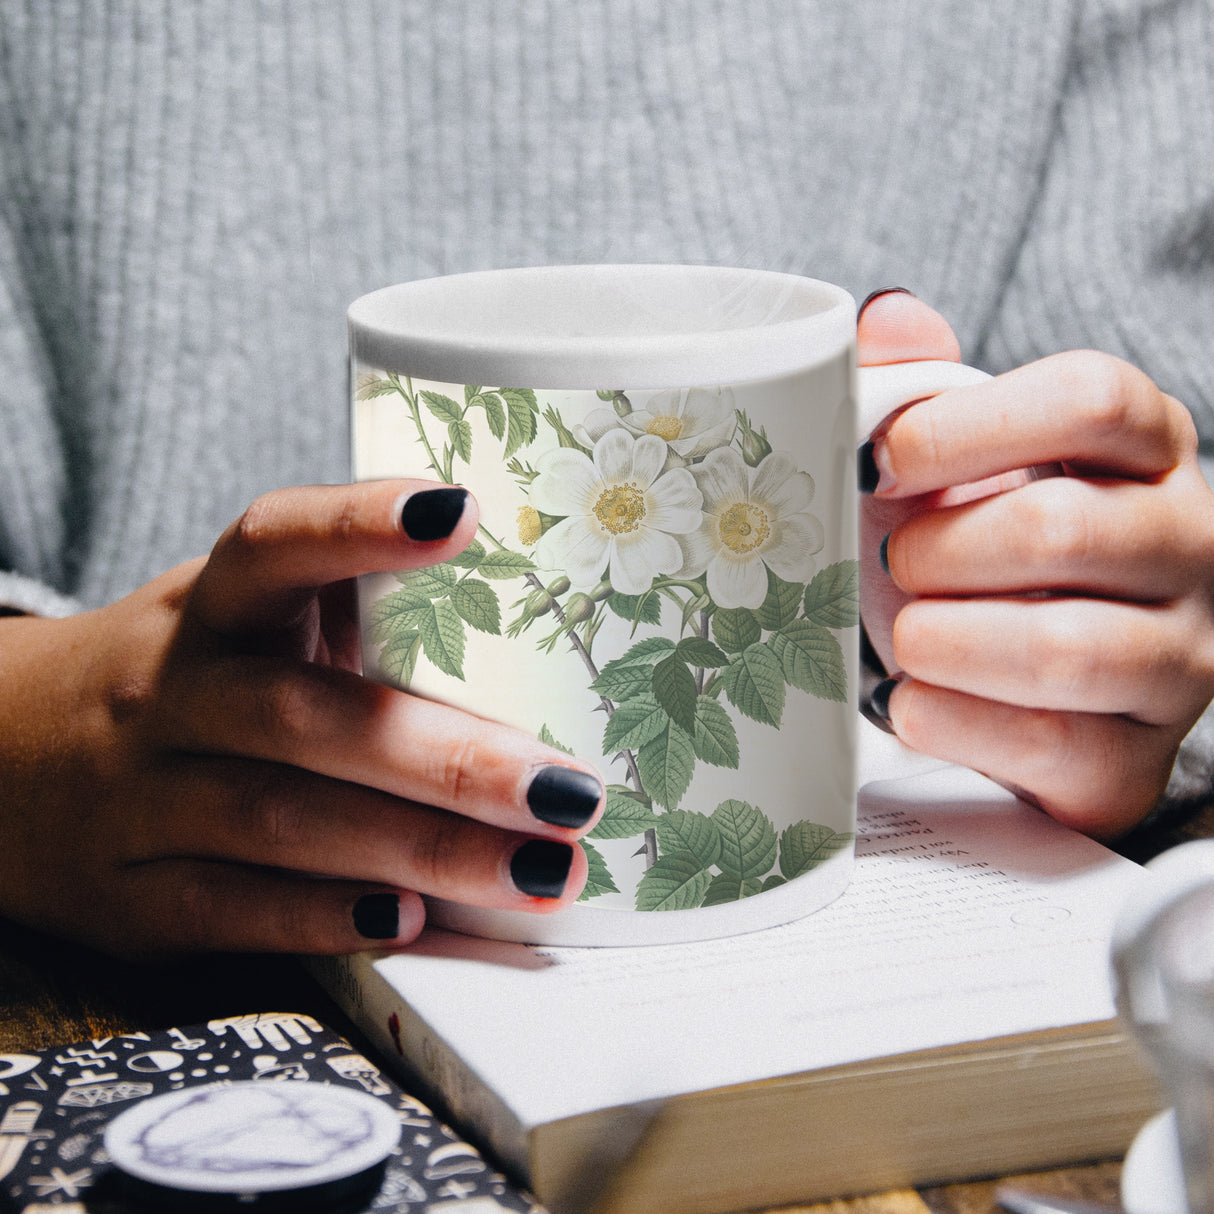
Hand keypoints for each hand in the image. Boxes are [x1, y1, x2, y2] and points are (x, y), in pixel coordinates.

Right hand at [0, 481, 602, 957]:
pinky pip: (229, 909)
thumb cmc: (188, 678)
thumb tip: (529, 612)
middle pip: (310, 717)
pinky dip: (322, 917)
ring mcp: (140, 797)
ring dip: (421, 850)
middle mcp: (173, 693)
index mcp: (212, 607)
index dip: (359, 525)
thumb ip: (347, 609)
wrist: (5, 760)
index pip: (274, 544)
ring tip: (538, 871)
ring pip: (283, 821)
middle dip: (451, 760)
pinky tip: (411, 920)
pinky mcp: (128, 896)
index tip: (462, 511)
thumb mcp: (242, 620)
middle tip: (570, 792)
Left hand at [858, 289, 1213, 836]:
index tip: (882, 459)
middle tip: (888, 562)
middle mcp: (1187, 546)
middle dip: (945, 550)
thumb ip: (928, 388)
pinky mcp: (1135, 757)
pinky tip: (911, 704)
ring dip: (951, 640)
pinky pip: (1056, 745)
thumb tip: (886, 320)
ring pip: (1070, 651)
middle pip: (1068, 529)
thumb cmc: (993, 552)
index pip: (1094, 400)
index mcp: (1149, 451)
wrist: (1043, 684)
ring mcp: (1179, 658)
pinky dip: (959, 722)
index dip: (971, 428)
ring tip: (901, 634)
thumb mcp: (968, 461)